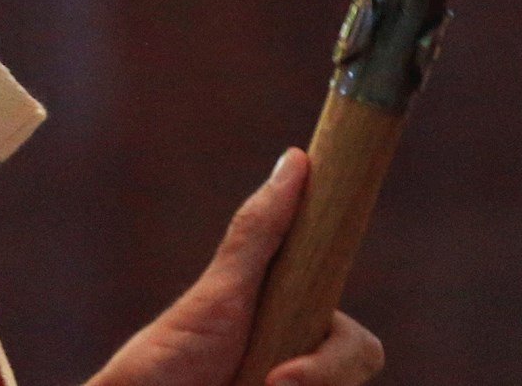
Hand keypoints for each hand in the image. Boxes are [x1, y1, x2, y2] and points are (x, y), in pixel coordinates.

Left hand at [86, 149, 384, 385]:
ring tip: (249, 385)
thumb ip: (259, 233)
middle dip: (316, 379)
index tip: (286, 374)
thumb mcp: (218, 295)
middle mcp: (302, 369)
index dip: (340, 357)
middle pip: (354, 372)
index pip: (356, 346)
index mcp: (298, 333)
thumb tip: (296, 159)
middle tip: (267, 384)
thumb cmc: (165, 357)